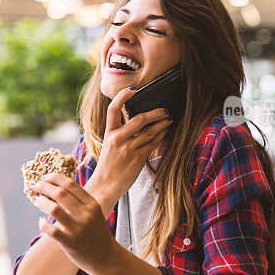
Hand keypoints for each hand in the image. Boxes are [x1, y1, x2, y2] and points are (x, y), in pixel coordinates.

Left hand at [31, 173, 121, 274]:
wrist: (108, 259)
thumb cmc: (98, 235)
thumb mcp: (95, 214)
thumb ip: (80, 202)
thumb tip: (57, 189)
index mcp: (92, 205)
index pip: (70, 184)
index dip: (54, 178)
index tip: (44, 177)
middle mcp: (86, 215)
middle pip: (60, 193)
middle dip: (44, 186)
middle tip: (35, 185)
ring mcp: (79, 229)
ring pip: (54, 209)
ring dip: (41, 202)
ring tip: (37, 200)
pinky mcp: (71, 243)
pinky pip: (51, 230)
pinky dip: (42, 223)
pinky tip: (41, 221)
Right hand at [87, 87, 172, 206]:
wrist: (105, 186)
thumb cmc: (109, 164)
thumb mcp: (110, 144)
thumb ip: (120, 131)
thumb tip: (137, 116)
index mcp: (109, 132)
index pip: (113, 109)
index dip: (123, 96)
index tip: (134, 89)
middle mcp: (117, 139)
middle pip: (139, 119)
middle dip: (155, 112)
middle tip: (165, 109)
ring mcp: (128, 149)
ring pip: (150, 131)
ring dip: (162, 123)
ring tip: (169, 118)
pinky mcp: (137, 159)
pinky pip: (153, 143)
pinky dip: (161, 135)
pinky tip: (165, 131)